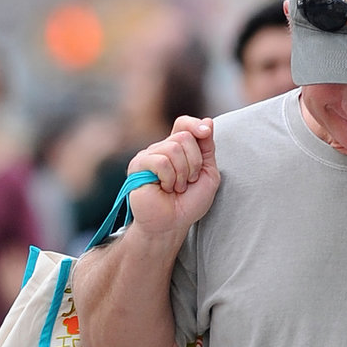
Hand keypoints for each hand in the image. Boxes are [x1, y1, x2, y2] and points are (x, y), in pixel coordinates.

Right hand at [128, 116, 219, 239]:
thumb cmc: (188, 203)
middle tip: (189, 182)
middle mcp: (161, 149)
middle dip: (194, 162)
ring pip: (174, 148)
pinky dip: (170, 178)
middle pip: (184, 136)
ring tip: (177, 188)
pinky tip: (165, 189)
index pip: (183, 124)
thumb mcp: (208, 174)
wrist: (172, 225)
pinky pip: (161, 161)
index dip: (194, 124)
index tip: (206, 133)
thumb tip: (207, 121)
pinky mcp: (138, 166)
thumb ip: (208, 148)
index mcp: (177, 148)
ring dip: (182, 173)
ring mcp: (148, 156)